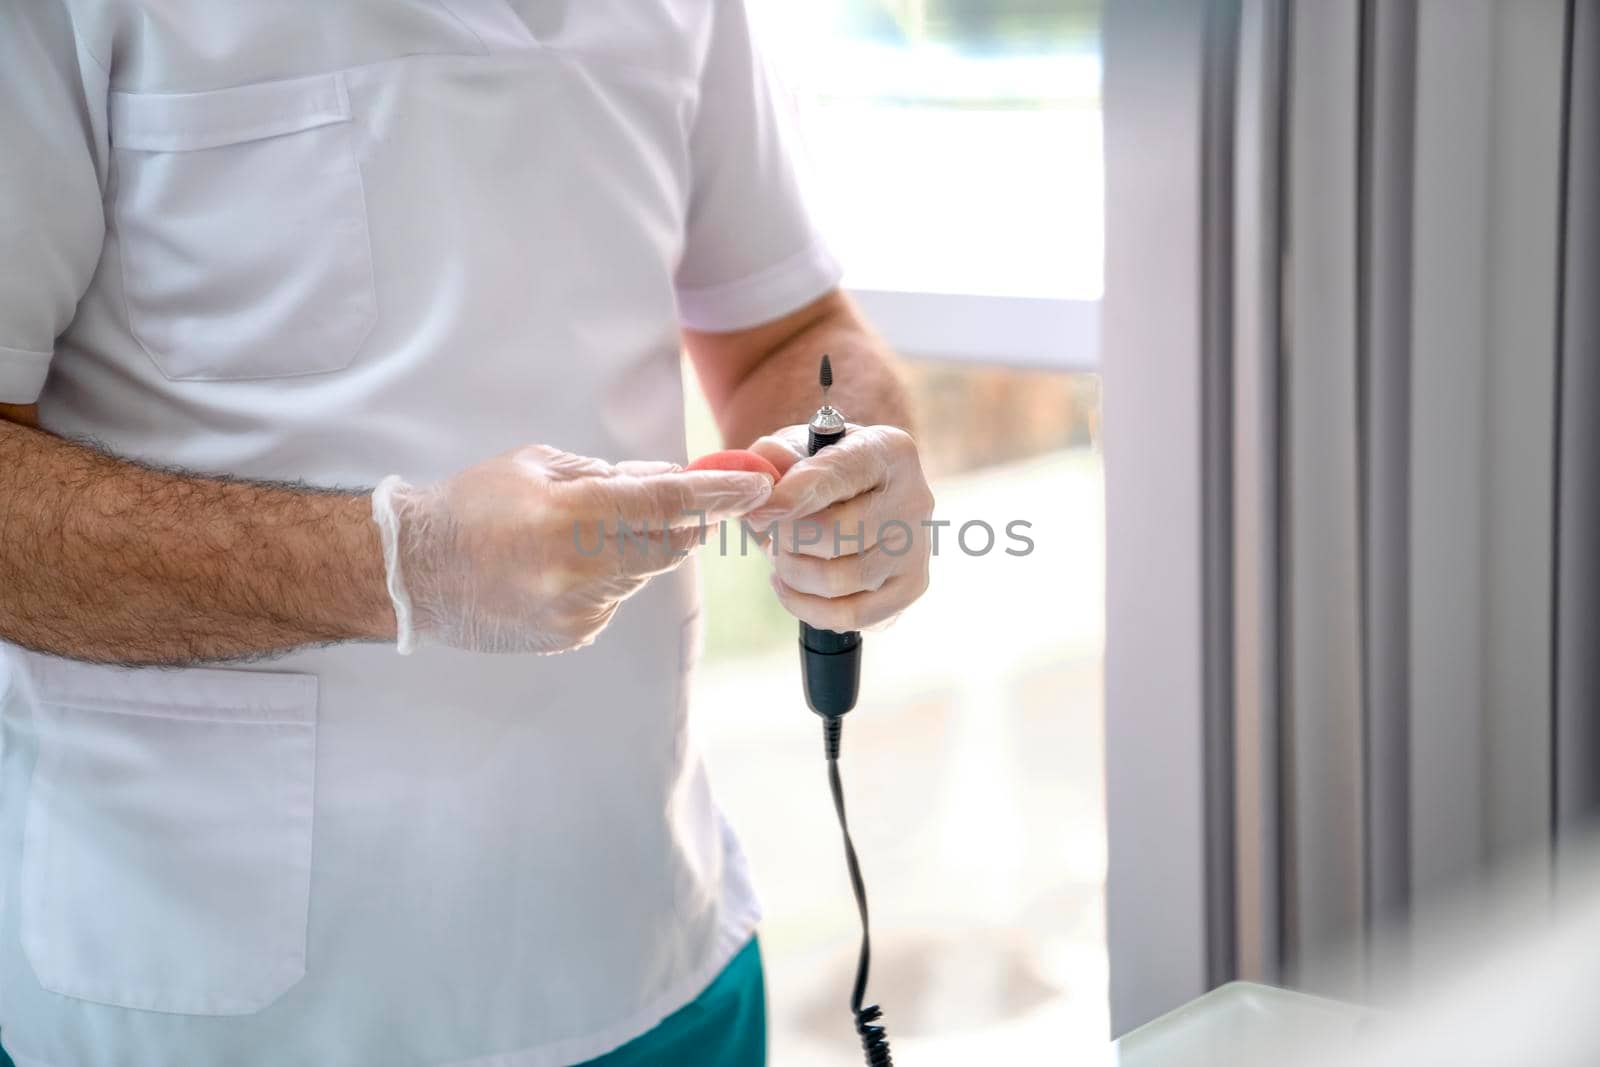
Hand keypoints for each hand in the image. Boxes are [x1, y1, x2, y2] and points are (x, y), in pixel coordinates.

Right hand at [371, 445, 772, 653]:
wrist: (414, 571)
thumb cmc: (473, 504)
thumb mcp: (540, 467)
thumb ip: (610, 476)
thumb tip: (670, 479)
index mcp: (569, 515)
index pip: (667, 504)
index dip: (718, 495)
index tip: (756, 486)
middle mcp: (579, 569)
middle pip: (670, 545)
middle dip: (682, 522)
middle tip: (679, 502)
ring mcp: (577, 609)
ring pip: (642, 573)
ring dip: (631, 549)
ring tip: (575, 535)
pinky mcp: (573, 635)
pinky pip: (614, 599)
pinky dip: (605, 578)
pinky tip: (558, 568)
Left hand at [746, 424, 933, 630]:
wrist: (855, 495)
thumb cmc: (819, 468)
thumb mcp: (793, 446)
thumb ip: (773, 457)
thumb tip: (768, 490)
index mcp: (888, 449)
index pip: (838, 475)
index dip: (791, 497)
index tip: (758, 511)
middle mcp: (914, 497)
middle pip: (834, 534)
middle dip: (786, 538)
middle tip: (773, 531)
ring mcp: (917, 547)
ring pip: (838, 580)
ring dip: (792, 573)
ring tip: (782, 554)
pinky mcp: (911, 586)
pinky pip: (851, 616)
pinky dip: (806, 607)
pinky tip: (790, 586)